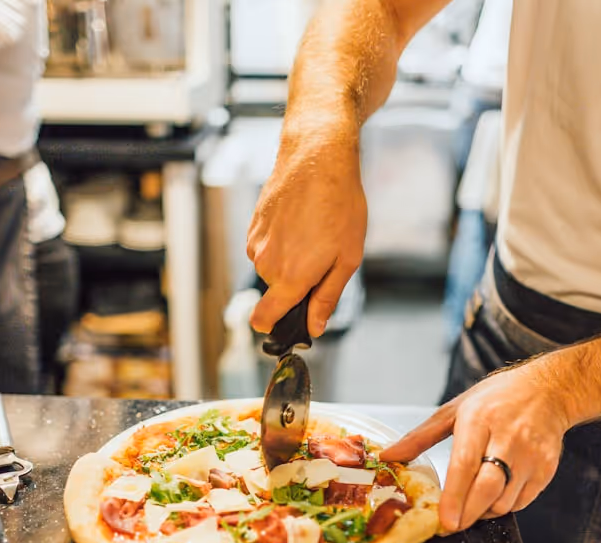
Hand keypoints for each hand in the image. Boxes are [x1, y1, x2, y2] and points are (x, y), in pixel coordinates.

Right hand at [247, 119, 366, 337]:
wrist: (317, 157)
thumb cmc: (339, 205)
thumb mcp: (347, 259)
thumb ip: (327, 298)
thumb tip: (315, 326)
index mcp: (290, 278)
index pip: (263, 319)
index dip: (274, 327)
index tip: (286, 324)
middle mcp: (267, 265)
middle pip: (276, 292)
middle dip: (295, 284)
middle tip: (322, 258)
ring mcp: (256, 243)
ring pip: (271, 269)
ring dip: (289, 261)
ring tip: (313, 233)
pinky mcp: (253, 226)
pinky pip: (265, 248)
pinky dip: (281, 242)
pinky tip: (299, 221)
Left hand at [379, 361, 570, 532]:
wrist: (547, 391)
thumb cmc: (497, 399)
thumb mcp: (454, 409)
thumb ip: (419, 437)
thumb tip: (388, 457)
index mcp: (479, 420)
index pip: (465, 464)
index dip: (454, 497)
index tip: (444, 521)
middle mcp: (508, 438)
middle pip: (487, 488)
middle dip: (467, 514)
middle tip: (450, 525)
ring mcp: (531, 455)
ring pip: (504, 501)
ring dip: (483, 512)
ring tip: (470, 504)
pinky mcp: (546, 469)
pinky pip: (521, 502)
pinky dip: (502, 507)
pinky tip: (492, 496)